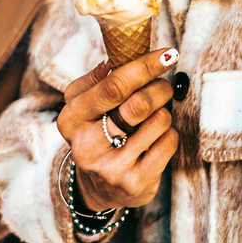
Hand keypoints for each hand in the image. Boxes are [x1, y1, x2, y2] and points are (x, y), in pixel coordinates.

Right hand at [56, 49, 179, 211]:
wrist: (100, 188)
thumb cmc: (97, 133)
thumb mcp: (85, 106)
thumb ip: (98, 79)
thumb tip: (117, 58)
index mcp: (72, 118)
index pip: (113, 86)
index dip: (144, 66)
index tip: (166, 54)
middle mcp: (87, 146)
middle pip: (139, 104)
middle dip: (160, 88)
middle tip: (163, 86)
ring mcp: (111, 168)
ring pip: (158, 121)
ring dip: (163, 112)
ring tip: (153, 117)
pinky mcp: (134, 183)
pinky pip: (168, 142)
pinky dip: (169, 134)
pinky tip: (156, 138)